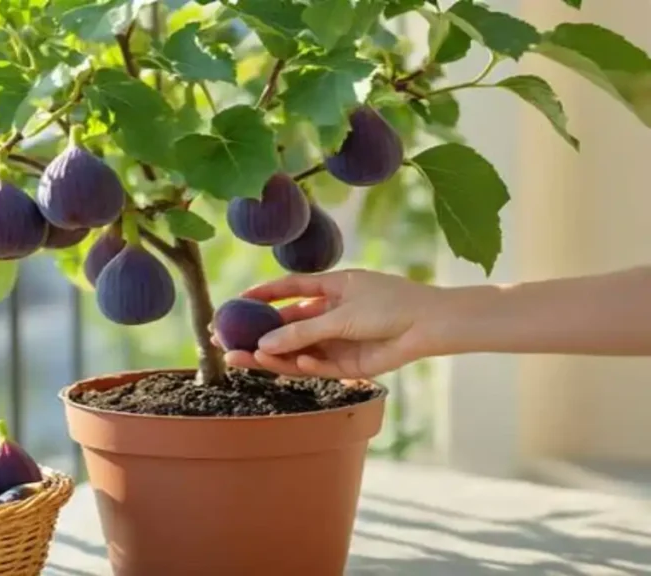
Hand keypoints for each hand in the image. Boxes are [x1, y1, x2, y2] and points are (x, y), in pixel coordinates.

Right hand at [219, 269, 446, 378]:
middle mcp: (331, 314)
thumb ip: (302, 331)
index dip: (263, 294)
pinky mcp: (347, 363)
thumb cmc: (390, 306)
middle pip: (286, 326)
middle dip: (256, 333)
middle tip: (225, 340)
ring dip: (270, 355)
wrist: (428, 326)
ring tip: (242, 357)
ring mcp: (338, 339)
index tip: (237, 301)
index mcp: (331, 289)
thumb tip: (263, 344)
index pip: (289, 289)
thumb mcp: (340, 313)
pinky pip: (315, 365)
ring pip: (295, 349)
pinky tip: (288, 363)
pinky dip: (301, 365)